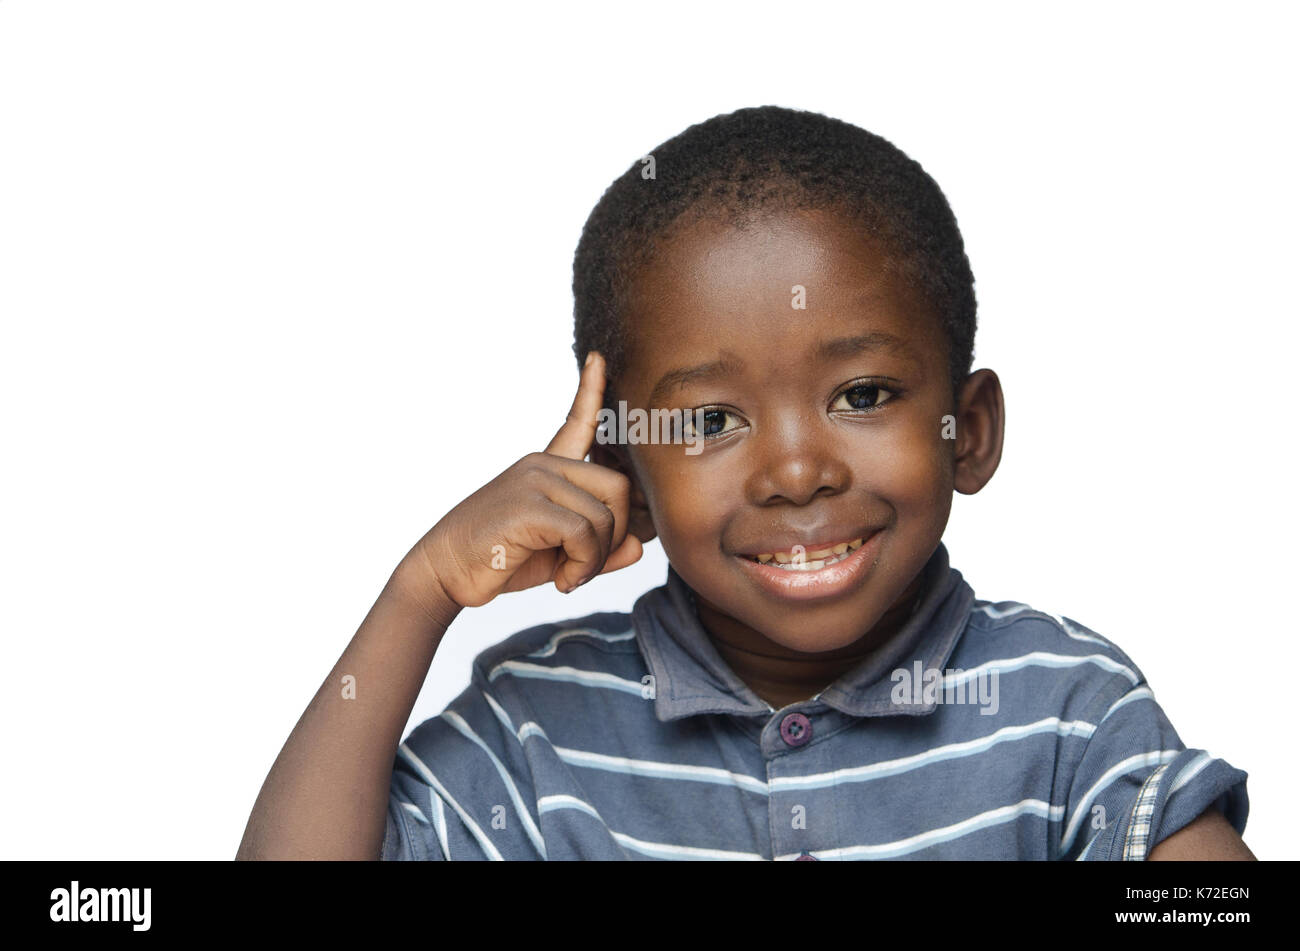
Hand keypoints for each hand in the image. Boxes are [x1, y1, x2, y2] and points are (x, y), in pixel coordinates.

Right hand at [401, 352, 648, 610]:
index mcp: (547, 469)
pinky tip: (563, 581)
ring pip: (605, 516)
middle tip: (586, 565)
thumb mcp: (558, 556)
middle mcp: (543, 465)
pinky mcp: (528, 503)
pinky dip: (583, 566)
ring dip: (595, 559)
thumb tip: (638, 548)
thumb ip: (599, 550)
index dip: (592, 391)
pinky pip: (584, 533)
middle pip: (618, 487)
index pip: (577, 423)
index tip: (598, 358)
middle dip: (615, 534)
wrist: (445, 572)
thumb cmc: (501, 561)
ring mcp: (535, 480)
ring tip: (570, 576)